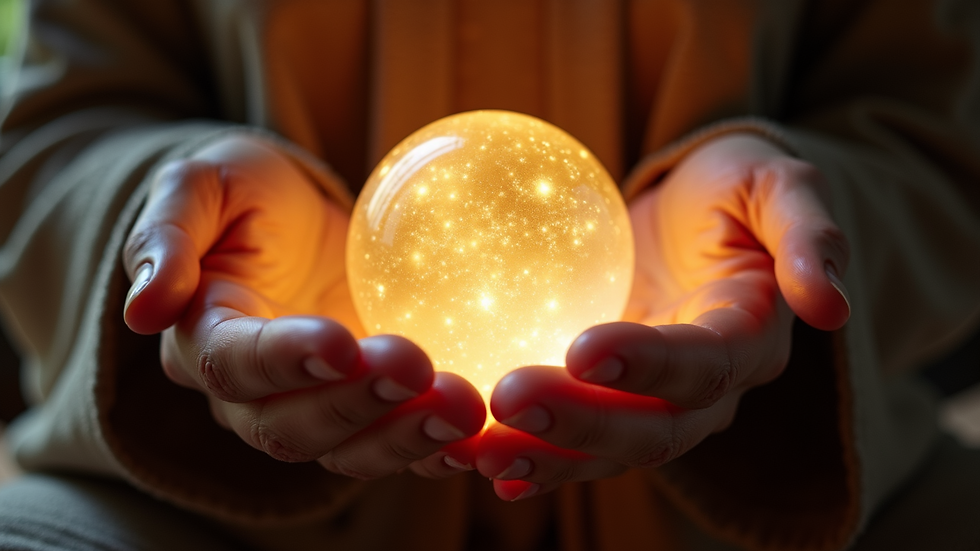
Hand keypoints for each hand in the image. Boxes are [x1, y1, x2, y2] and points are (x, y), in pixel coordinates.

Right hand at [122, 136, 484, 479]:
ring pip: (349, 451)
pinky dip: (438, 449)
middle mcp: (252, 394)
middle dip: (357, 407)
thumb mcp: (201, 185)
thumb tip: (145, 307)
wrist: (294, 221)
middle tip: (420, 370)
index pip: (232, 364)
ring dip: (406, 438)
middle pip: (292, 426)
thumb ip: (169, 235)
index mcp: (203, 338)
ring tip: (464, 407)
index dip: (283, 361)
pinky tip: (482, 433)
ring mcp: (315, 408)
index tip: (339, 343)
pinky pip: (397, 443)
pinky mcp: (369, 409)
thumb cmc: (247, 194)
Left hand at [476, 133, 850, 499]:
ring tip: (475, 450)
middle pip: (652, 429)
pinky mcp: (608, 402)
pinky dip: (529, 458)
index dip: (651, 365)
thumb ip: (806, 232)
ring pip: (605, 451)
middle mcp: (705, 392)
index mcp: (750, 339)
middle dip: (582, 424)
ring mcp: (653, 405)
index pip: (705, 364)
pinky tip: (476, 461)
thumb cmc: (732, 188)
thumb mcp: (774, 184)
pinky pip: (570, 441)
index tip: (584, 349)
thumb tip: (828, 305)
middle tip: (509, 398)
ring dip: (543, 457)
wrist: (694, 216)